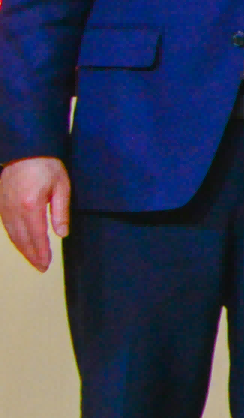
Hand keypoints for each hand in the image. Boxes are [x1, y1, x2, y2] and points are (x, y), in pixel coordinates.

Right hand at [1, 156, 67, 271]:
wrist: (24, 149)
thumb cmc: (46, 165)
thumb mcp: (61, 186)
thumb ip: (61, 211)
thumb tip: (62, 234)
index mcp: (30, 206)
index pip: (36, 236)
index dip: (41, 252)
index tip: (46, 264)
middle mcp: (14, 210)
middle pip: (22, 239)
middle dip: (32, 255)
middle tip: (41, 268)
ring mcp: (4, 207)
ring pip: (12, 235)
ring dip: (23, 249)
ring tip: (34, 260)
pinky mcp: (1, 204)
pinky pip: (7, 227)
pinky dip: (15, 239)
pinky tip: (22, 244)